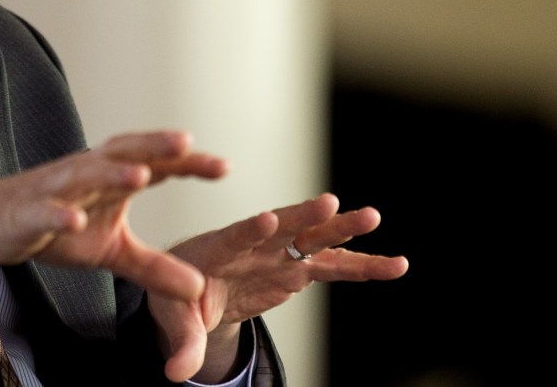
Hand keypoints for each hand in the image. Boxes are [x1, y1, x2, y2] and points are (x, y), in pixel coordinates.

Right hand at [0, 130, 226, 296]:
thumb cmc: (58, 226)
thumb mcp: (112, 252)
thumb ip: (154, 267)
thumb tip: (199, 288)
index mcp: (112, 179)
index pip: (155, 165)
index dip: (187, 164)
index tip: (223, 166)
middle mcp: (87, 174)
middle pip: (124, 154)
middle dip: (153, 147)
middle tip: (185, 144)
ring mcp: (56, 190)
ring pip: (86, 176)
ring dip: (111, 174)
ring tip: (141, 175)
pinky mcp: (27, 213)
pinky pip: (45, 212)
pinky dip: (59, 214)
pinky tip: (76, 220)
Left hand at [148, 193, 409, 382]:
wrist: (193, 289)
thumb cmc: (179, 296)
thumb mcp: (175, 318)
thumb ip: (184, 343)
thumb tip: (175, 374)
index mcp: (216, 250)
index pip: (234, 237)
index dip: (251, 230)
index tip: (268, 218)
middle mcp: (253, 244)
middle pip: (281, 226)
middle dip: (304, 215)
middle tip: (329, 202)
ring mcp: (278, 254)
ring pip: (314, 239)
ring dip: (342, 229)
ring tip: (373, 216)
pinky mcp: (297, 268)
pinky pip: (334, 266)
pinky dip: (363, 265)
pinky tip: (396, 264)